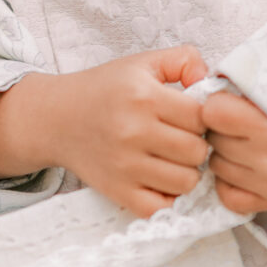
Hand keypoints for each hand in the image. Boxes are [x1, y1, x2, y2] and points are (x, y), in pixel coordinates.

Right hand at [0, 46, 210, 217]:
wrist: (56, 118)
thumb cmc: (104, 90)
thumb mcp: (141, 63)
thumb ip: (183, 60)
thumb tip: (210, 81)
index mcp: (143, 96)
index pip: (202, 117)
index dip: (205, 118)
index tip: (192, 117)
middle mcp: (134, 131)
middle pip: (197, 152)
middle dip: (197, 145)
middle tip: (182, 139)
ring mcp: (125, 166)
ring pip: (186, 182)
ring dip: (185, 172)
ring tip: (172, 159)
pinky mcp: (117, 191)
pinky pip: (161, 206)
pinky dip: (167, 197)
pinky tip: (159, 180)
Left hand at [201, 89, 266, 213]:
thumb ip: (240, 85)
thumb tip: (197, 86)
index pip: (212, 112)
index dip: (218, 105)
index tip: (232, 104)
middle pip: (212, 139)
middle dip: (222, 130)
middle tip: (244, 125)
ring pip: (216, 167)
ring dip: (226, 154)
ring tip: (248, 144)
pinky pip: (227, 195)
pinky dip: (230, 181)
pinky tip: (246, 168)